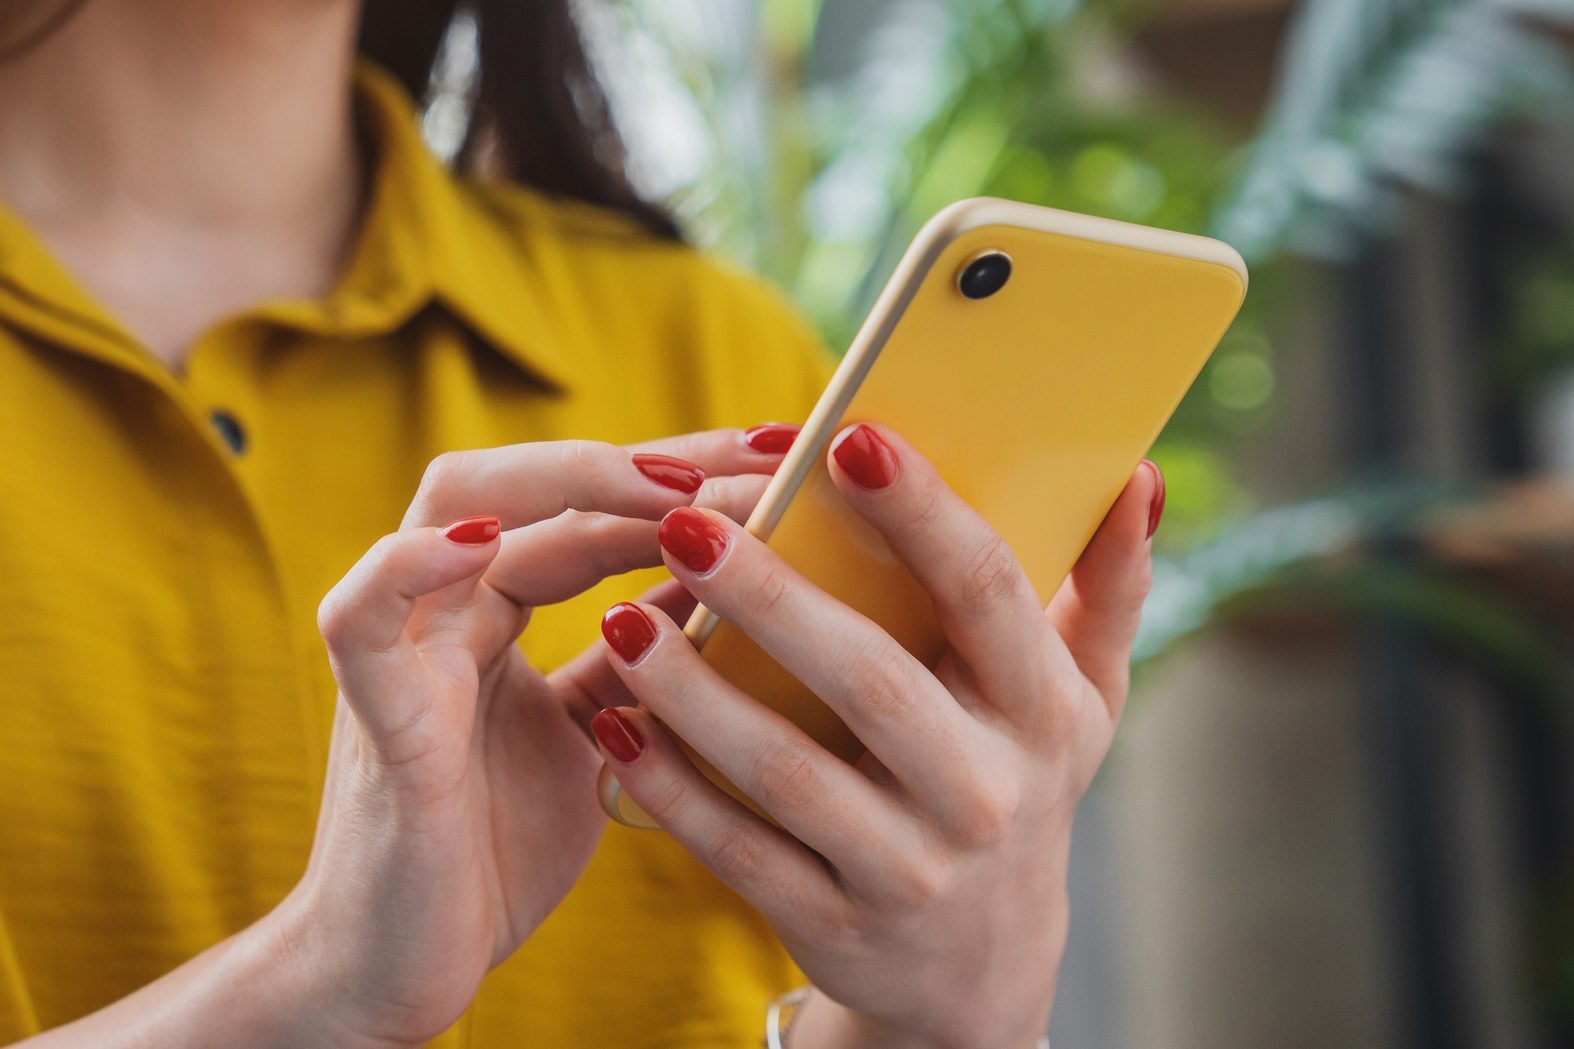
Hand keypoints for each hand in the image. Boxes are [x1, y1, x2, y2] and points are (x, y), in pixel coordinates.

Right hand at [279, 427, 797, 1047]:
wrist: (405, 970)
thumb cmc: (496, 853)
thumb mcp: (601, 740)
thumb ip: (642, 663)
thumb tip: (728, 589)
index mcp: (498, 612)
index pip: (591, 508)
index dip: (686, 475)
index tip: (785, 457)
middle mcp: (449, 609)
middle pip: (533, 482)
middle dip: (649, 459)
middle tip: (759, 452)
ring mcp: (405, 650)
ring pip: (451, 506)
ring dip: (564, 482)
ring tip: (668, 483)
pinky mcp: (372, 714)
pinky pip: (364, 615)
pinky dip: (413, 565)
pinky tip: (485, 540)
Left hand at [588, 424, 1160, 1048]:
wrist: (982, 970)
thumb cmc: (1020, 783)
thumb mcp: (1082, 700)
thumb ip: (1108, 588)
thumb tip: (1135, 475)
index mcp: (1042, 711)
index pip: (986, 593)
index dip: (923, 513)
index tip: (849, 438)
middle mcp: (984, 791)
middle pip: (872, 679)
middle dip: (774, 596)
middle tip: (686, 520)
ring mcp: (909, 868)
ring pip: (789, 772)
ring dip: (697, 694)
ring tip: (623, 618)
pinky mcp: (835, 923)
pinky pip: (740, 852)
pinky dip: (672, 791)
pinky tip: (612, 726)